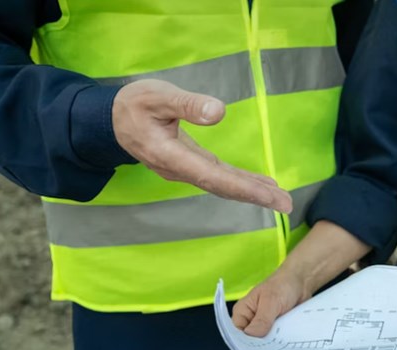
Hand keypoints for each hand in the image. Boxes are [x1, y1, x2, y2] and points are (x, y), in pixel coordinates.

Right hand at [112, 79, 291, 211]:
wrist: (110, 120)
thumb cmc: (133, 105)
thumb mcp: (157, 96)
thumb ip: (186, 104)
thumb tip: (219, 112)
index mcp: (172, 156)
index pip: (213, 176)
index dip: (242, 187)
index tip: (268, 196)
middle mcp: (181, 170)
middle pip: (223, 187)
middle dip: (255, 196)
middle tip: (286, 205)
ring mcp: (186, 170)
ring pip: (223, 185)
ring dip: (251, 193)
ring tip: (281, 199)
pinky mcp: (191, 165)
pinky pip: (220, 178)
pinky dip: (241, 183)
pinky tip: (261, 185)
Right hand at [232, 221, 371, 336]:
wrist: (305, 276)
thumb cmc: (285, 284)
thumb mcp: (272, 301)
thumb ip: (263, 319)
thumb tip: (254, 337)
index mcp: (241, 314)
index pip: (237, 335)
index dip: (248, 343)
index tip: (261, 349)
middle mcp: (251, 320)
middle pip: (252, 341)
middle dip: (264, 348)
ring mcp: (265, 323)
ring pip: (266, 341)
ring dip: (276, 347)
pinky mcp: (279, 325)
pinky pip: (279, 338)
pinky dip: (285, 343)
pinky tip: (292, 349)